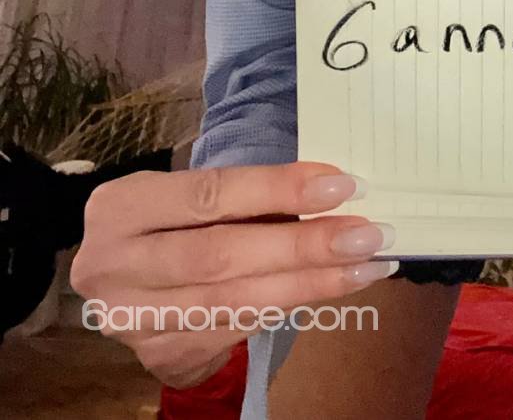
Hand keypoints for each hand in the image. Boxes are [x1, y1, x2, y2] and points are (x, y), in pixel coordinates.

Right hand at [70, 162, 396, 387]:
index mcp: (122, 208)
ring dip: (309, 284)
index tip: (340, 186)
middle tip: (366, 235)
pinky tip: (326, 289)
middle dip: (302, 247)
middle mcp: (117, 267)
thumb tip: (329, 189)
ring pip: (235, 302)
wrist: (118, 275)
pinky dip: (286, 306)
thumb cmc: (169, 216)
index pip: (210, 195)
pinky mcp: (160, 354)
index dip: (277, 190)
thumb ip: (242, 192)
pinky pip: (237, 329)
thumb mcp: (184, 191)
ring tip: (365, 265)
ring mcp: (134, 319)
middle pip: (223, 257)